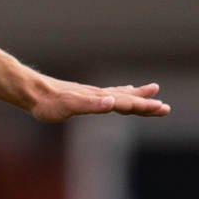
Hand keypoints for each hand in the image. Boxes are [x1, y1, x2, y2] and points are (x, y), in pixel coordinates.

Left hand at [28, 77, 168, 122]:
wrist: (33, 91)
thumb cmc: (49, 103)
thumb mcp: (70, 106)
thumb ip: (91, 105)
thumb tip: (112, 102)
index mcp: (99, 99)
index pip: (127, 103)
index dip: (144, 107)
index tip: (162, 108)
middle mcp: (99, 95)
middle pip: (128, 99)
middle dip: (146, 104)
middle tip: (165, 107)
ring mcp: (93, 95)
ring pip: (120, 95)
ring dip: (137, 96)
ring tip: (153, 91)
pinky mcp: (85, 97)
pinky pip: (109, 95)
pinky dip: (120, 94)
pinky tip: (122, 92)